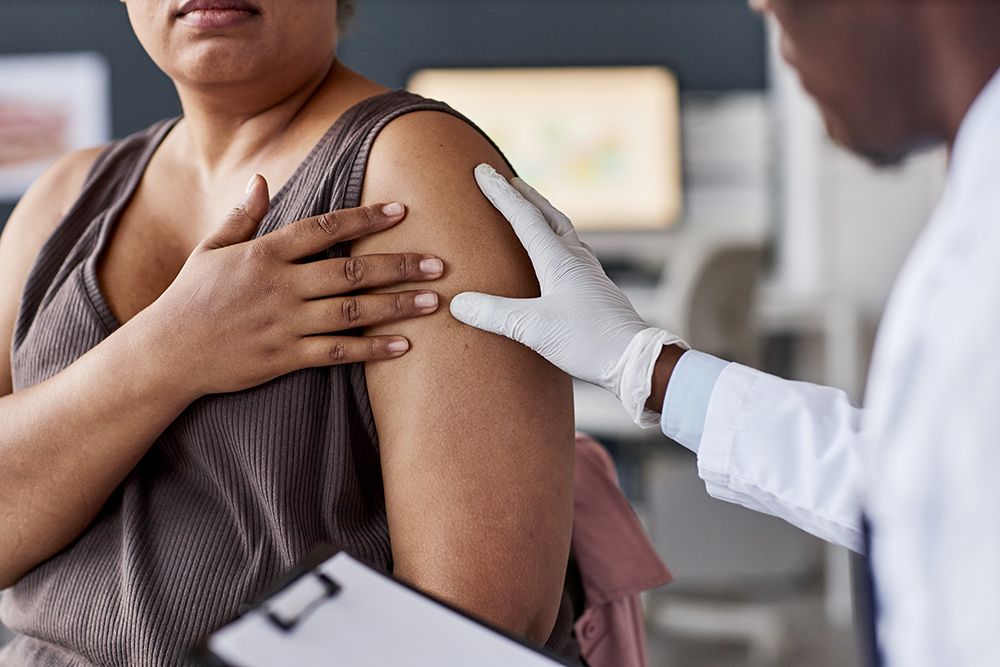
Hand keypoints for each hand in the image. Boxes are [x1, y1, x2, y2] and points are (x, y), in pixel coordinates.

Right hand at [145, 174, 443, 397]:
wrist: (166, 353)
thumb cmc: (190, 298)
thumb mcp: (211, 248)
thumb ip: (244, 216)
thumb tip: (264, 179)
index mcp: (264, 253)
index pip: (323, 228)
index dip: (364, 218)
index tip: (401, 210)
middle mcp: (280, 286)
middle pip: (350, 271)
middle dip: (398, 264)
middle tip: (439, 262)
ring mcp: (284, 323)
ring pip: (351, 312)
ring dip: (397, 306)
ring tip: (434, 301)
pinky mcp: (285, 358)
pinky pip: (338, 353)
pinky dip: (372, 350)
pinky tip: (404, 346)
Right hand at [450, 165, 687, 425]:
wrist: (635, 359)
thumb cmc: (587, 341)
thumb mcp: (533, 328)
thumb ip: (494, 314)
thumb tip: (457, 302)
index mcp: (558, 260)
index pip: (524, 217)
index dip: (500, 194)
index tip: (482, 171)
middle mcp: (575, 258)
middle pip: (548, 215)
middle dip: (525, 195)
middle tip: (506, 179)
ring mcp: (588, 272)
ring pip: (563, 231)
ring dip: (543, 214)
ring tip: (529, 208)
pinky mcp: (595, 288)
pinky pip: (571, 250)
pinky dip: (556, 238)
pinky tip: (556, 252)